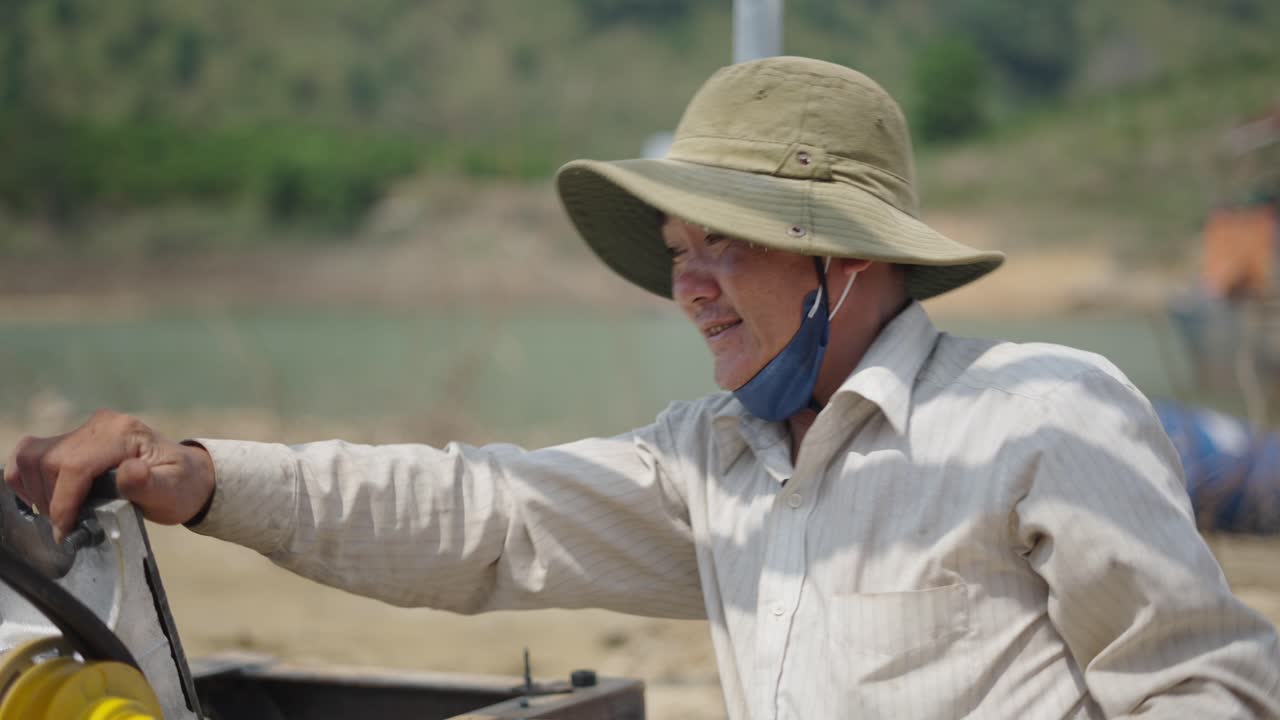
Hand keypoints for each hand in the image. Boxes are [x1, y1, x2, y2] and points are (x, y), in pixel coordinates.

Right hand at [3, 409, 215, 541]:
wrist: (186, 475)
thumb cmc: (179, 486)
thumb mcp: (172, 490)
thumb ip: (149, 484)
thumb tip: (130, 472)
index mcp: (123, 433)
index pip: (75, 465)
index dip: (64, 502)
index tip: (65, 531)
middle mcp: (99, 425)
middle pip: (48, 461)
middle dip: (51, 500)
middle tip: (68, 526)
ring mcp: (83, 430)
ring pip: (33, 456)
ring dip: (36, 490)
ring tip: (60, 514)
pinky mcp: (72, 440)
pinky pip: (31, 454)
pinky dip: (27, 478)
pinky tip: (44, 499)